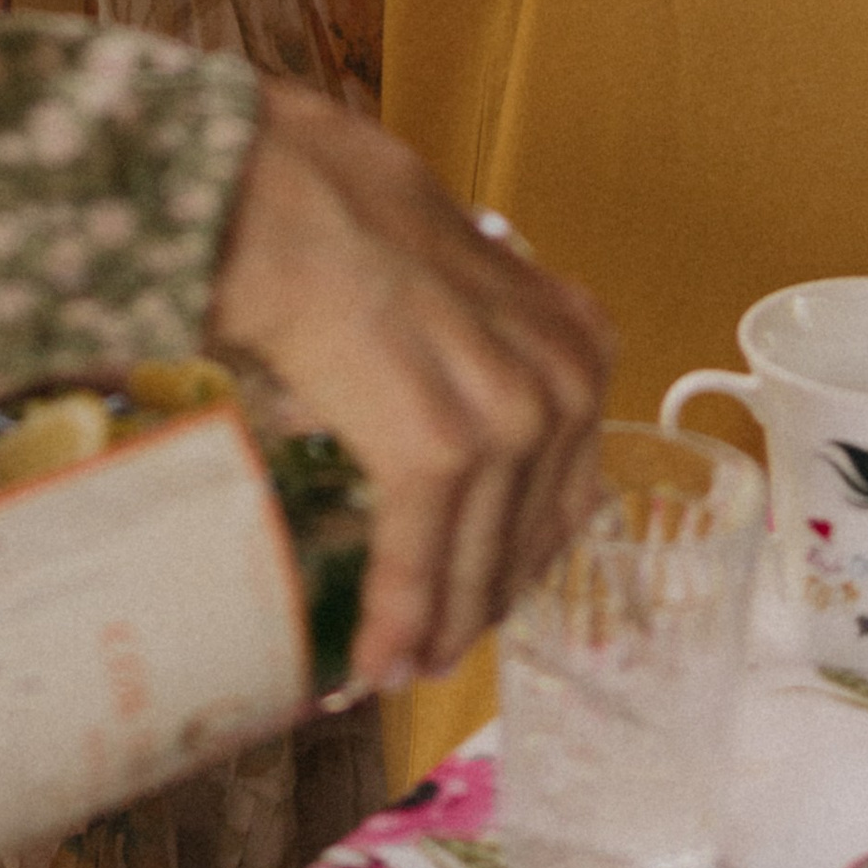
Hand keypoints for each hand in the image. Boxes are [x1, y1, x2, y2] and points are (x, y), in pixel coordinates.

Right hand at [206, 83, 610, 685]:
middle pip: (528, 533)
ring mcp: (507, 418)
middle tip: (436, 651)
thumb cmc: (353, 219)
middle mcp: (562, 382)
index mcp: (579, 341)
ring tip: (403, 669)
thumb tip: (453, 421)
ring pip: (476, 559)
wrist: (289, 197)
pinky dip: (398, 619)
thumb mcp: (465, 281)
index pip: (567, 487)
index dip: (521, 555)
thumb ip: (484, 347)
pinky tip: (376, 662)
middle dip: (481, 601)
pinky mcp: (437, 449)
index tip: (484, 596)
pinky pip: (420, 558)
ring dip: (438, 629)